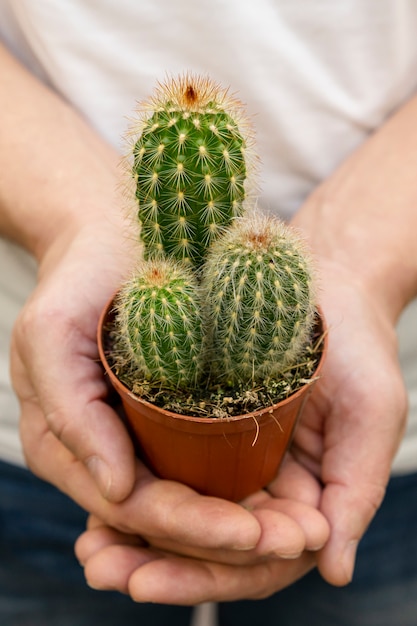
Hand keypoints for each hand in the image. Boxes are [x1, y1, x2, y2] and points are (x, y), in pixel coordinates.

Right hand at [12, 220, 328, 604]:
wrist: (113, 236)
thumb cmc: (78, 279)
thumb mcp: (51, 336)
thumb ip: (69, 414)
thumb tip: (114, 491)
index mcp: (64, 444)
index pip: (128, 506)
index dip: (187, 528)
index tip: (248, 535)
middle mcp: (101, 450)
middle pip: (165, 515)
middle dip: (225, 538)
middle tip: (294, 541)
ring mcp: (136, 436)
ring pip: (189, 500)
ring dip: (244, 522)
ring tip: (303, 530)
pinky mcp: (168, 416)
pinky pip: (203, 466)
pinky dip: (242, 488)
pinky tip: (286, 498)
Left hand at [73, 259, 407, 601]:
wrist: (327, 282)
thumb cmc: (357, 346)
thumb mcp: (369, 412)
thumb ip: (357, 489)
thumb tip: (335, 571)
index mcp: (305, 500)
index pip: (253, 558)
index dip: (202, 574)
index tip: (146, 579)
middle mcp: (263, 487)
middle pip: (207, 545)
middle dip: (157, 562)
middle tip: (102, 568)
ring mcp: (232, 460)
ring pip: (181, 513)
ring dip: (134, 535)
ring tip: (89, 550)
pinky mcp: (203, 426)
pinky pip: (165, 466)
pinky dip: (133, 487)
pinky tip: (97, 496)